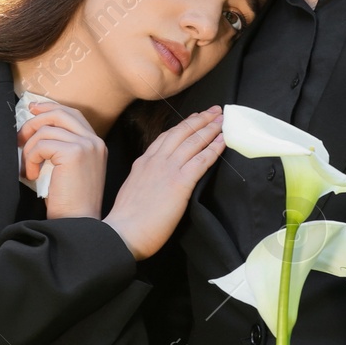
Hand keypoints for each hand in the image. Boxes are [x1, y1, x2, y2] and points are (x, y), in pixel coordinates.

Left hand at [18, 101, 106, 221]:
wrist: (78, 223)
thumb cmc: (70, 203)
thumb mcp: (69, 170)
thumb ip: (62, 148)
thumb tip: (36, 130)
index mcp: (96, 144)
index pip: (72, 114)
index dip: (50, 109)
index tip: (33, 110)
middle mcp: (94, 141)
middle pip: (60, 113)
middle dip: (35, 121)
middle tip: (20, 137)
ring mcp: (86, 145)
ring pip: (46, 130)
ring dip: (30, 148)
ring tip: (28, 167)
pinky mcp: (74, 153)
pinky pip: (41, 145)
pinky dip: (31, 158)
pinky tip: (32, 175)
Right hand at [103, 107, 223, 260]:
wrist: (122, 233)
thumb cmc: (126, 220)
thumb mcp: (132, 189)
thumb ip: (145, 179)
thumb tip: (156, 180)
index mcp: (143, 162)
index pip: (166, 137)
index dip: (184, 125)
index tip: (195, 117)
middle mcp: (155, 161)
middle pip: (182, 132)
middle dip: (200, 120)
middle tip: (215, 111)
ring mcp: (167, 170)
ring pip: (193, 142)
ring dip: (210, 129)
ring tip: (222, 121)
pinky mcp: (179, 183)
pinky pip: (201, 160)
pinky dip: (213, 149)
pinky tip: (223, 142)